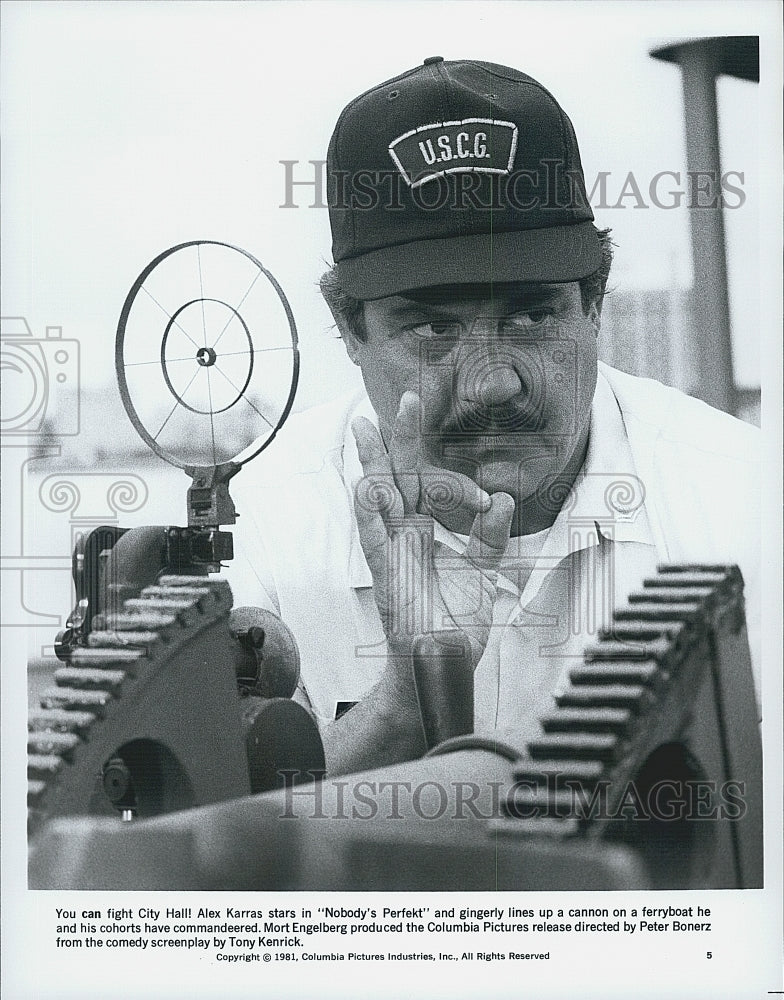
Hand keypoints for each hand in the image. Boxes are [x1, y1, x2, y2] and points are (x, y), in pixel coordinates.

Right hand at [352, 391, 514, 666]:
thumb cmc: (455, 621)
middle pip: (398, 476)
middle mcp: (404, 533)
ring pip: (377, 498)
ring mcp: (391, 550)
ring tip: (366, 428)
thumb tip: (501, 496)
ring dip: (373, 464)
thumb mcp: (484, 572)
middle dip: (399, 439)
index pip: (434, 487)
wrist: (443, 663)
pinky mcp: (386, 574)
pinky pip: (374, 539)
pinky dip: (370, 514)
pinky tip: (367, 487)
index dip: (458, 485)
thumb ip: (491, 534)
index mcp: (424, 529)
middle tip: (404, 400)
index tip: (484, 500)